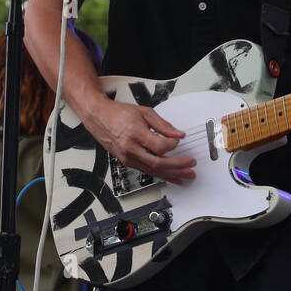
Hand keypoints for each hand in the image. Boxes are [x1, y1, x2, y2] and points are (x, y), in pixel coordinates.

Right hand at [81, 95, 195, 183]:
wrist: (99, 117)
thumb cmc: (119, 114)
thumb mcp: (144, 112)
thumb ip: (163, 125)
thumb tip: (178, 134)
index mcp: (135, 134)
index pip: (160, 147)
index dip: (173, 145)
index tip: (178, 140)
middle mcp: (131, 149)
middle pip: (158, 163)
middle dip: (178, 166)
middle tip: (191, 164)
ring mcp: (128, 158)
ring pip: (153, 171)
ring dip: (172, 175)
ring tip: (186, 175)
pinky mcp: (127, 162)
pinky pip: (146, 171)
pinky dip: (161, 175)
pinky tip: (171, 177)